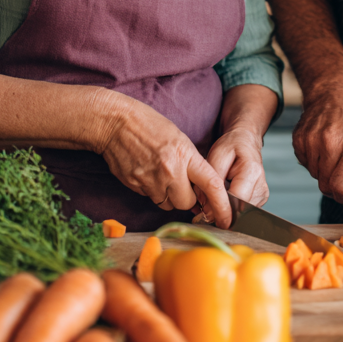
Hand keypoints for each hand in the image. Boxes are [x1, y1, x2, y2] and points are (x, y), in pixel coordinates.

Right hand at [94, 93, 230, 227]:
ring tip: (161, 174)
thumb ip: (192, 163)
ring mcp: (150, 180)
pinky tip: (148, 173)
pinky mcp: (135, 186)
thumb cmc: (149, 125)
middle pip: (187, 203)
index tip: (227, 218)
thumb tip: (200, 189)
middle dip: (187, 198)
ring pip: (168, 204)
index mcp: (184, 155)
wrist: (115, 123)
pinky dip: (153, 191)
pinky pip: (151, 198)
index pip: (211, 185)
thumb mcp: (179, 138)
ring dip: (169, 196)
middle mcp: (169, 171)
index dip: (222, 205)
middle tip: (182, 183)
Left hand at [206, 128, 268, 205]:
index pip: (236, 199)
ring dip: (226, 209)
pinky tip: (227, 195)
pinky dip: (232, 207)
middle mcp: (261, 185)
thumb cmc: (231, 146)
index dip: (219, 207)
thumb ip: (212, 183)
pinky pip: (243, 211)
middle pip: (238, 210)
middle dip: (220, 209)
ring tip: (218, 194)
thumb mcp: (216, 156)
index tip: (204, 208)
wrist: (245, 141)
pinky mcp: (260, 200)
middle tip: (206, 202)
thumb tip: (209, 210)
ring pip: (240, 213)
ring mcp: (262, 194)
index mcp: (252, 171)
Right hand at [292, 85, 342, 201]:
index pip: (341, 188)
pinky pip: (304, 163)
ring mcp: (313, 139)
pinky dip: (313, 161)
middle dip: (335, 185)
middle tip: (342, 172)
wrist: (336, 91)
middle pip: (326, 185)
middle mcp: (333, 143)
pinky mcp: (299, 138)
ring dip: (324, 171)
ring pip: (314, 175)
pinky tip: (323, 146)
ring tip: (334, 153)